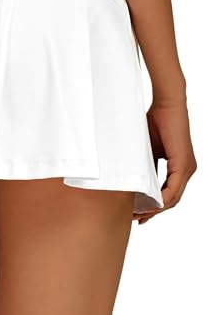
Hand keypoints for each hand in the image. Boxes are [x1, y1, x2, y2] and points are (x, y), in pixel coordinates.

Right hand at [134, 99, 196, 224]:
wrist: (167, 103)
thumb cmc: (156, 121)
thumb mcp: (147, 149)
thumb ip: (145, 165)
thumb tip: (134, 181)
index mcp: (179, 167)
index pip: (169, 193)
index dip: (154, 206)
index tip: (139, 213)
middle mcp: (186, 170)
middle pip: (171, 200)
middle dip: (153, 212)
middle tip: (136, 219)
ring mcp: (187, 168)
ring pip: (173, 198)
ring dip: (156, 209)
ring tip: (139, 215)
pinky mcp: (183, 164)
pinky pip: (174, 189)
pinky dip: (162, 199)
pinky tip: (151, 205)